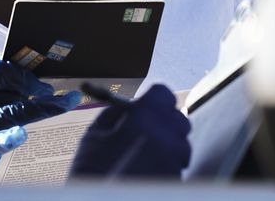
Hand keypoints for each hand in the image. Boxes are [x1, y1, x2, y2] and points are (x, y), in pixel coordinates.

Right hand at [70, 84, 190, 179]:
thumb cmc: (93, 172)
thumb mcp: (95, 135)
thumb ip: (114, 115)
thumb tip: (126, 108)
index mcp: (146, 117)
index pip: (163, 94)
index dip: (153, 101)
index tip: (145, 107)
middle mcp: (167, 136)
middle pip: (178, 120)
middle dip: (163, 124)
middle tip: (145, 133)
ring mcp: (175, 161)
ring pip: (180, 146)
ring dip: (167, 148)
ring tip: (143, 158)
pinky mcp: (177, 180)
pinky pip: (177, 167)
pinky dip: (166, 167)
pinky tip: (147, 173)